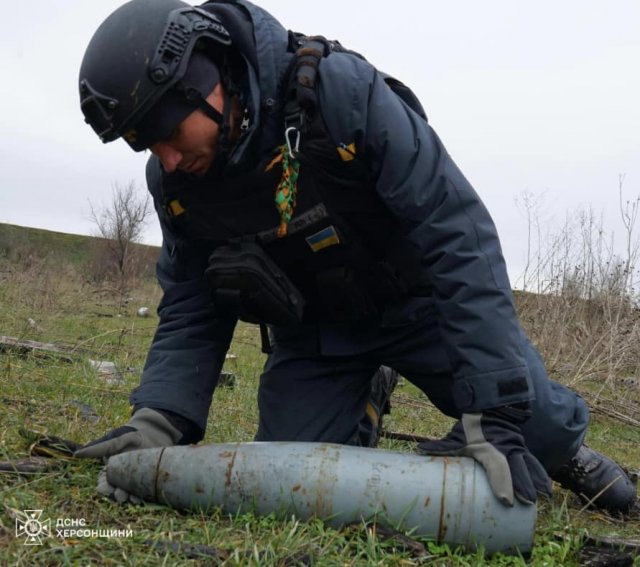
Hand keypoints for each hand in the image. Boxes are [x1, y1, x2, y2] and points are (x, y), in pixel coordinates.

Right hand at [75, 408, 181, 503]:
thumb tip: (76, 454)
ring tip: (131, 498)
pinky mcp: (147, 483)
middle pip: (115, 493)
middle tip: (120, 495)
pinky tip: (141, 498)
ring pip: (128, 495)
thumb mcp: (114, 441)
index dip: (103, 488)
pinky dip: (141, 497)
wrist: (151, 435)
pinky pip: (142, 493)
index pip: (103, 484)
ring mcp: (134, 483)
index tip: (104, 488)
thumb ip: (98, 448)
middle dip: (116, 496)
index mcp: (109, 472)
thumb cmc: (128, 437)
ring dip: (128, 499)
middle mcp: (120, 481)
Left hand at [418, 405, 551, 505]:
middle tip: (528, 503)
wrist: (487, 405)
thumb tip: (419, 451)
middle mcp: (505, 447)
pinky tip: (546, 488)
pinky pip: (532, 461)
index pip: (497, 466)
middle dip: (522, 486)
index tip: (506, 501)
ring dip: (535, 481)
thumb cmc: (470, 426)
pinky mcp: (522, 448)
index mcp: (488, 446)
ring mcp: (516, 447)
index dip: (501, 483)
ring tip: (541, 498)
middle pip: (516, 468)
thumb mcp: (456, 436)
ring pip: (528, 465)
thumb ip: (441, 446)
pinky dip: (539, 473)